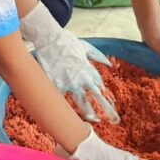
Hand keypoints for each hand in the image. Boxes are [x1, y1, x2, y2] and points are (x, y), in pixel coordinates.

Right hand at [20, 1, 118, 122]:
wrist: (49, 37)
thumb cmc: (67, 41)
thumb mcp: (86, 47)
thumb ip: (98, 56)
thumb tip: (110, 65)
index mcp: (88, 70)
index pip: (99, 89)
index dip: (105, 99)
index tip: (109, 107)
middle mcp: (79, 78)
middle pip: (93, 99)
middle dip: (101, 111)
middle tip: (107, 121)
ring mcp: (67, 82)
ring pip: (78, 102)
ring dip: (86, 113)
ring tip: (92, 122)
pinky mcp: (54, 83)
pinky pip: (60, 98)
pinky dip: (63, 106)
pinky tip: (65, 114)